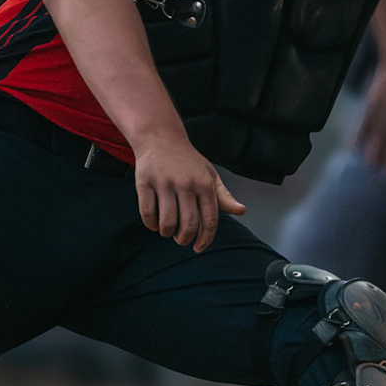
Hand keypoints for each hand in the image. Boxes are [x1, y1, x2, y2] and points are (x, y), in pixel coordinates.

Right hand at [133, 136, 245, 252]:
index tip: (199, 248)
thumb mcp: (210, 175)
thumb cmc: (188, 161)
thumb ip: (224, 196)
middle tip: (181, 240)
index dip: (205, 238)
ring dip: (167, 233)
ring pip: (167, 222)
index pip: (210, 219)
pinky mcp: (145, 183)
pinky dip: (151, 224)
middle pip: (188, 224)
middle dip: (185, 239)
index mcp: (205, 184)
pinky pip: (147, 213)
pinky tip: (154, 224)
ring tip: (168, 231)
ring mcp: (164, 183)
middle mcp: (186, 184)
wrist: (160, 138)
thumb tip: (241, 211)